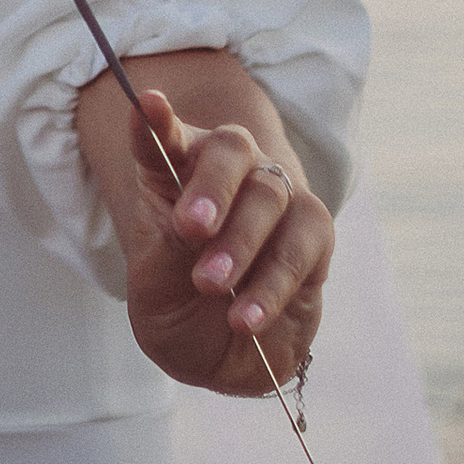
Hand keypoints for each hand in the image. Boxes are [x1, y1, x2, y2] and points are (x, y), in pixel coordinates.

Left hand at [122, 84, 328, 397]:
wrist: (222, 359)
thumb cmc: (179, 308)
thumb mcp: (156, 286)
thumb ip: (171, 249)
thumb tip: (192, 222)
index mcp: (176, 174)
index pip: (167, 139)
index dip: (159, 123)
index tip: (149, 104)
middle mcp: (231, 175)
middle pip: (232, 150)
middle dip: (212, 186)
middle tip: (191, 227)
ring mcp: (277, 202)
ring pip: (270, 195)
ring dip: (240, 242)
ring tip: (211, 285)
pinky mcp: (314, 238)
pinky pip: (301, 247)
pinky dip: (271, 284)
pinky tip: (244, 316)